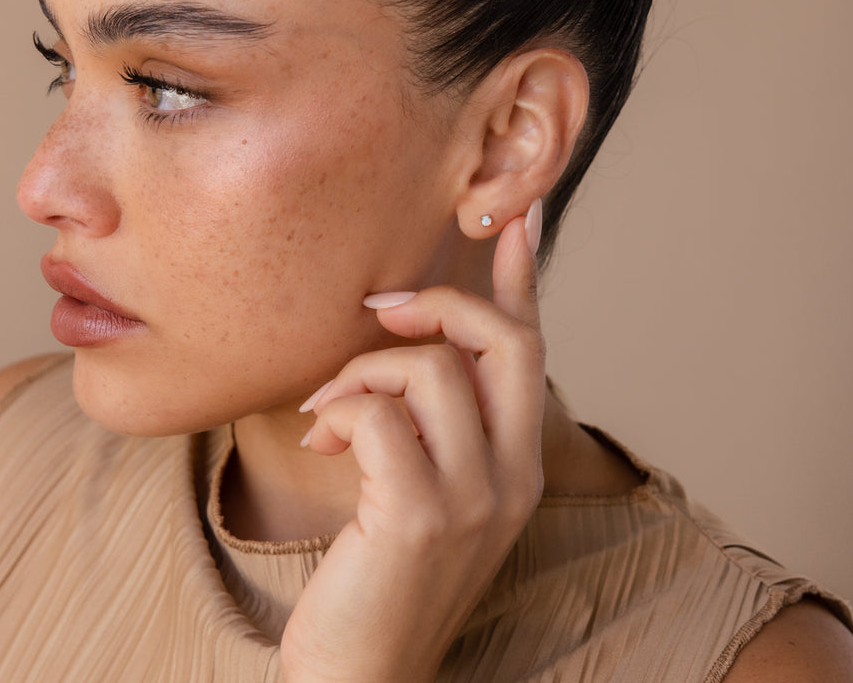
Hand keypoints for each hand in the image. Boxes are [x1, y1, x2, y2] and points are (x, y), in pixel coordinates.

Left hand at [280, 203, 544, 682]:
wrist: (362, 677)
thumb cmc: (383, 575)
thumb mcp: (425, 489)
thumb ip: (433, 421)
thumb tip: (409, 346)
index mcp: (519, 463)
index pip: (532, 349)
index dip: (523, 278)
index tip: (517, 216)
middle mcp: (512, 476)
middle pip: (505, 341)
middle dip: (442, 303)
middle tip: (386, 307)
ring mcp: (473, 498)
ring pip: (434, 370)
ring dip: (364, 368)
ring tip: (329, 403)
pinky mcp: (419, 515)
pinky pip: (381, 416)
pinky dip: (342, 409)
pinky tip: (319, 437)